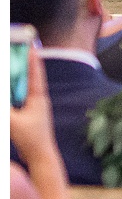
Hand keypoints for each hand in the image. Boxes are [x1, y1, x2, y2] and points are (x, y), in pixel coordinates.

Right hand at [10, 47, 56, 168]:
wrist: (40, 156)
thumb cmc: (30, 139)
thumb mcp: (12, 122)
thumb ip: (4, 108)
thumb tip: (3, 98)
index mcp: (38, 97)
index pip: (35, 73)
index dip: (32, 57)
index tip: (30, 42)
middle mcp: (37, 98)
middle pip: (29, 76)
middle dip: (23, 62)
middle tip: (18, 48)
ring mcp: (33, 106)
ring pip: (24, 86)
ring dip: (17, 76)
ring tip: (12, 62)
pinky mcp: (27, 114)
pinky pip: (19, 97)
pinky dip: (13, 89)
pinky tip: (10, 85)